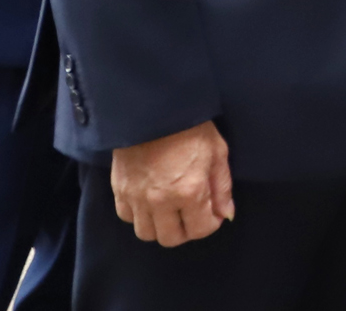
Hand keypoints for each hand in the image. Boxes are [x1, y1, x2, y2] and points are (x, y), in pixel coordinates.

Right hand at [110, 120, 233, 246]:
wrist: (154, 107)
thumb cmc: (191, 126)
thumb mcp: (217, 152)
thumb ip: (222, 187)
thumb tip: (226, 215)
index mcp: (189, 192)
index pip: (200, 230)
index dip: (210, 223)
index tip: (212, 212)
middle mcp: (161, 201)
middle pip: (171, 239)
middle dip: (186, 230)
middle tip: (192, 213)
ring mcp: (137, 197)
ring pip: (146, 233)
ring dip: (161, 226)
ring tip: (170, 209)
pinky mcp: (119, 190)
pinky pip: (127, 217)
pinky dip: (139, 215)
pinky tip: (150, 200)